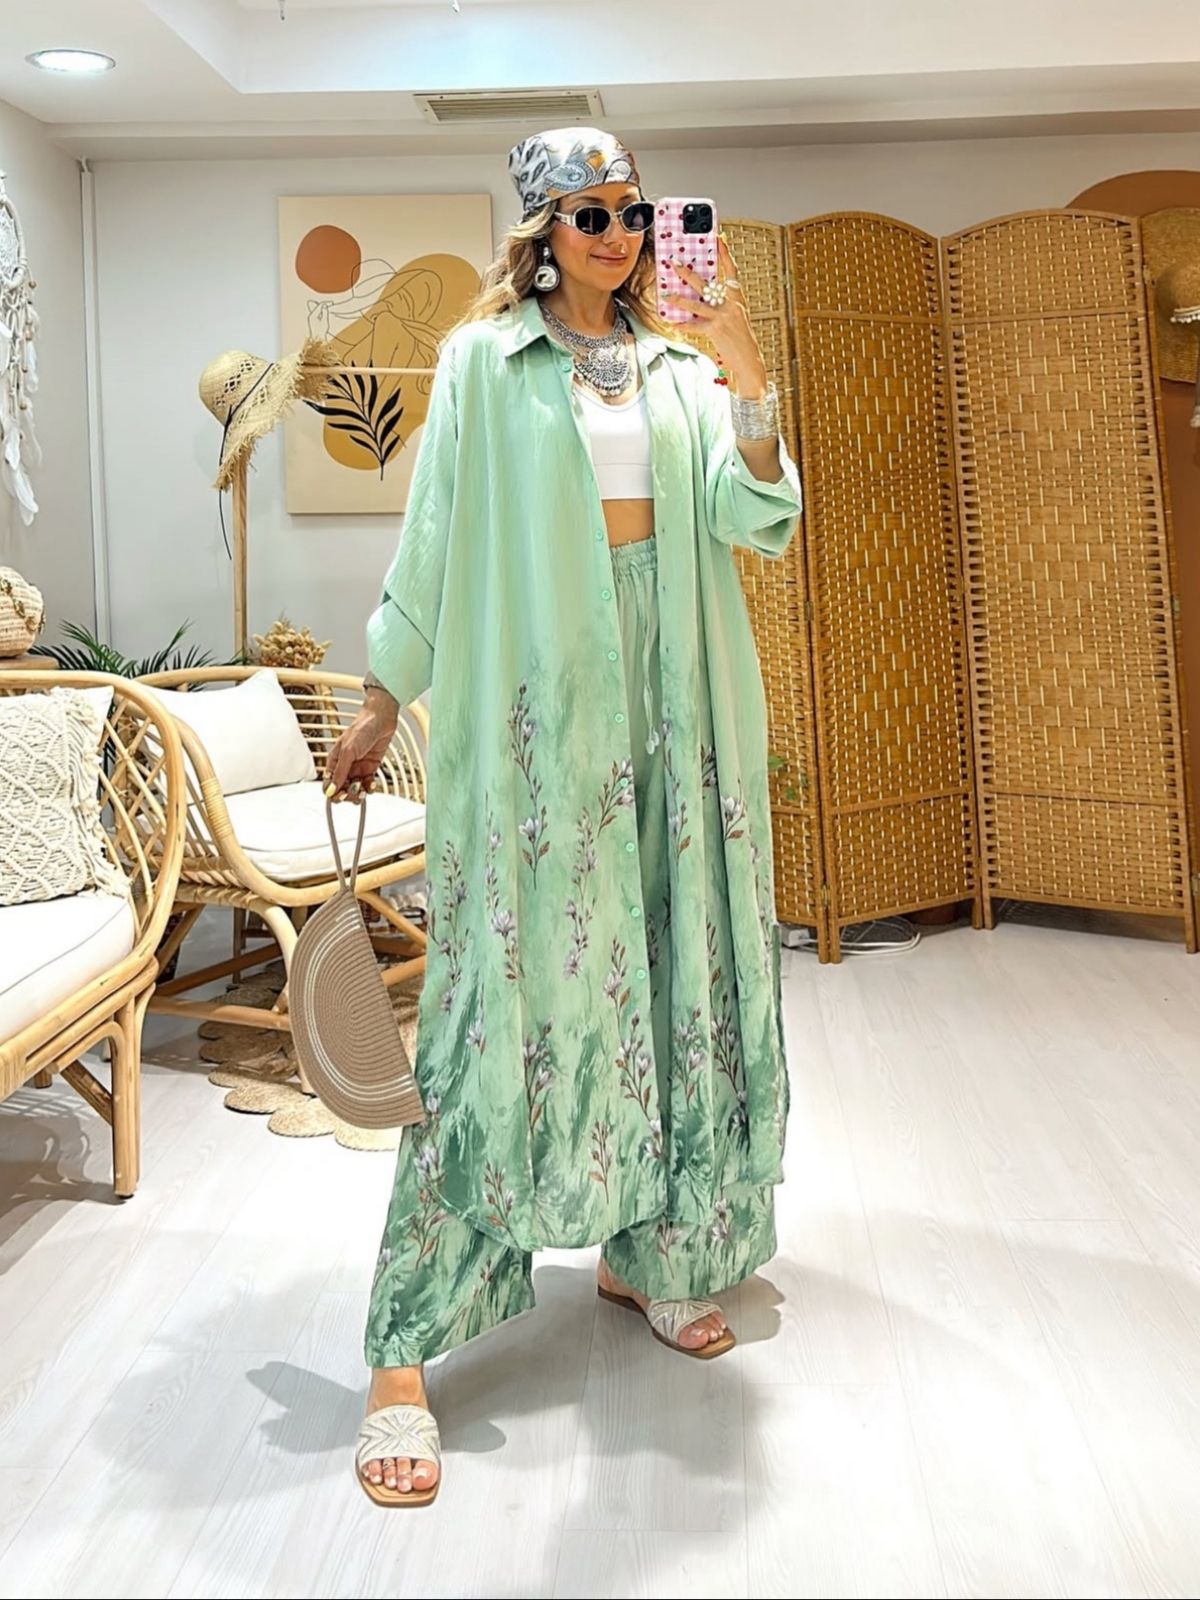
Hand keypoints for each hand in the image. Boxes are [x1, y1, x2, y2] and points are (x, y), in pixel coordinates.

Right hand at [324, 695, 397, 803]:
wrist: (381, 720)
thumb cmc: (362, 728)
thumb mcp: (348, 751)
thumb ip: (340, 772)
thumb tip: (330, 790)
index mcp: (334, 762)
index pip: (329, 784)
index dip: (333, 793)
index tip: (341, 795)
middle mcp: (344, 767)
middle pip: (342, 790)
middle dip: (348, 794)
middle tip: (355, 792)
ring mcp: (357, 768)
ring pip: (355, 790)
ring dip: (359, 793)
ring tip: (364, 788)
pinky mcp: (370, 768)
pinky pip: (367, 785)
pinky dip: (369, 788)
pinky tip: (371, 784)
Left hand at [662, 237, 768, 393]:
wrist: (750, 360)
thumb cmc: (740, 339)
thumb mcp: (735, 317)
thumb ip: (720, 305)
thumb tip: (701, 297)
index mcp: (737, 298)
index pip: (731, 271)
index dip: (725, 254)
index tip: (719, 238)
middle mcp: (731, 304)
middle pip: (706, 284)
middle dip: (688, 273)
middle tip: (675, 262)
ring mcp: (723, 317)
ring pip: (696, 304)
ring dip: (679, 299)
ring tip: (666, 294)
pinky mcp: (715, 330)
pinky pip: (694, 326)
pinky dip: (682, 325)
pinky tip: (672, 322)